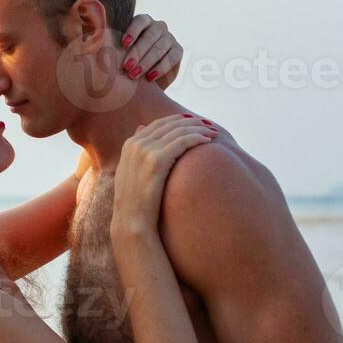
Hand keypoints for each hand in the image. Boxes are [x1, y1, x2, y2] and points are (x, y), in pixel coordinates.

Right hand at [112, 114, 216, 234]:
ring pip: (178, 131)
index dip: (178, 120)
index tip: (194, 122)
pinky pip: (182, 141)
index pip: (158, 123)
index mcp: (130, 144)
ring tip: (213, 132)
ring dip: (198, 128)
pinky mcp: (157, 160)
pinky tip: (208, 140)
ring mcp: (145, 151)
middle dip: (191, 122)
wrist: (132, 222)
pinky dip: (197, 137)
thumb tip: (142, 127)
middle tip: (207, 124)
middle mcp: (136, 144)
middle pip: (169, 124)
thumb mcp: (130, 172)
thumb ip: (136, 150)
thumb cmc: (136, 203)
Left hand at [121, 14, 182, 88]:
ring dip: (146, 62)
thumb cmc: (129, 61)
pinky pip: (171, 58)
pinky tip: (150, 77)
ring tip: (134, 75)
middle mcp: (158, 27)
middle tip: (126, 66)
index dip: (133, 31)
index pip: (140, 21)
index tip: (124, 44)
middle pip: (150, 36)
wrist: (147, 77)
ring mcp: (169, 38)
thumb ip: (117, 47)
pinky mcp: (178, 51)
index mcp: (144, 21)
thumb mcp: (122, 52)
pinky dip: (160, 68)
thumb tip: (103, 47)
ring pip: (160, 47)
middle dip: (137, 52)